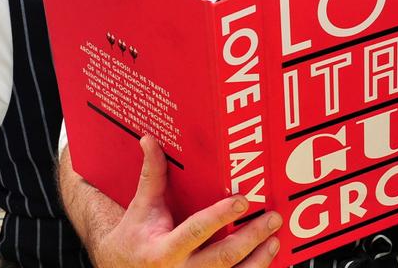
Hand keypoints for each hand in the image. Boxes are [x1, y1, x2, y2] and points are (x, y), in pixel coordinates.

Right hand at [89, 136, 281, 267]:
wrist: (123, 267)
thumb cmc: (135, 237)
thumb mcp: (141, 207)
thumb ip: (152, 175)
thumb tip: (150, 141)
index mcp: (162, 249)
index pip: (195, 231)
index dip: (220, 217)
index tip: (242, 201)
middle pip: (221, 259)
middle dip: (251, 239)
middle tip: (272, 219)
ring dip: (258, 260)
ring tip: (274, 240)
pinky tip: (267, 259)